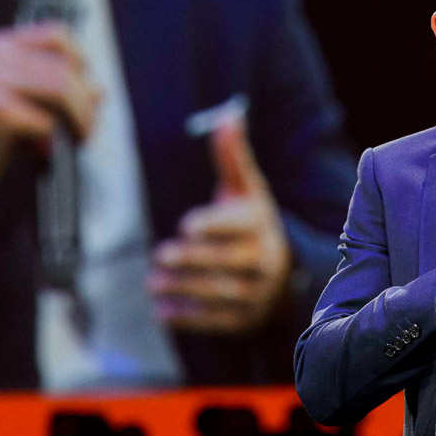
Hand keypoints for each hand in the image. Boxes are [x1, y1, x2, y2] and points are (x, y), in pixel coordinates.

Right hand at [0, 25, 98, 203]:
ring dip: (78, 122)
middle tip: (86, 132)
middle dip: (85, 106)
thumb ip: (55, 91)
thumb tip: (99, 91)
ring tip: (76, 141)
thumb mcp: (19, 101)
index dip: (80, 62)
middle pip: (65, 71)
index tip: (87, 90)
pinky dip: (53, 142)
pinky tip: (45, 154)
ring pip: (61, 93)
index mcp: (1, 47)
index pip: (57, 35)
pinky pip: (45, 122)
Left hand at [150, 120, 291, 333]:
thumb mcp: (246, 189)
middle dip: (192, 260)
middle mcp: (262, 259)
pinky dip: (188, 317)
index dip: (212, 225)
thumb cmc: (250, 221)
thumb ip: (232, 156)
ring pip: (219, 292)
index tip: (186, 226)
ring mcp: (255, 292)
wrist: (282, 273)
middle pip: (226, 261)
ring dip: (184, 288)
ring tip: (153, 283)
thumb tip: (228, 115)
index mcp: (259, 223)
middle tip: (161, 256)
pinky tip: (162, 310)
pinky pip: (216, 320)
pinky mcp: (244, 318)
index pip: (237, 225)